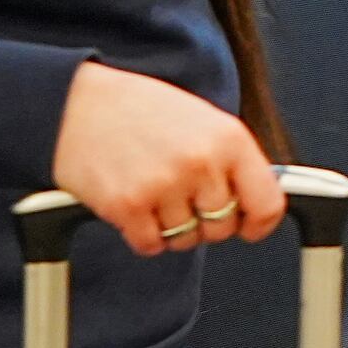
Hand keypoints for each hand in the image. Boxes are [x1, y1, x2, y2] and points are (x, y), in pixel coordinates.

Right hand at [49, 61, 282, 257]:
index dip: (259, 223)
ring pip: (185, 240)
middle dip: (206, 223)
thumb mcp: (204, 121)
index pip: (267, 203)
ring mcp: (164, 185)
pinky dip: (143, 235)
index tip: (249, 228)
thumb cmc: (142, 109)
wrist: (80, 102)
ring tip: (154, 194)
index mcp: (229, 139)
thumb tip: (252, 202)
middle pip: (222, 228)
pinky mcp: (127, 205)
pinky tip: (135, 206)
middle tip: (184, 201)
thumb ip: (231, 160)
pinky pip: (150, 245)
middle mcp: (201, 163)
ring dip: (171, 228)